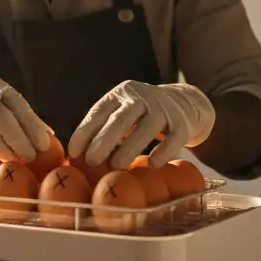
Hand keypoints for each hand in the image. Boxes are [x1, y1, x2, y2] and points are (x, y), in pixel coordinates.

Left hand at [68, 81, 214, 170]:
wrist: (186, 102)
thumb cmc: (143, 115)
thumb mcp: (122, 112)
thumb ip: (104, 128)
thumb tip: (78, 158)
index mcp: (120, 94)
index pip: (99, 111)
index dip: (85, 132)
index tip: (74, 153)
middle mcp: (141, 97)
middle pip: (121, 119)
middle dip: (104, 140)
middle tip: (92, 161)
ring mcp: (164, 109)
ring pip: (146, 128)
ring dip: (130, 147)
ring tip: (116, 166)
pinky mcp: (183, 123)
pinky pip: (173, 138)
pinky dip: (163, 152)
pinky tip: (152, 165)